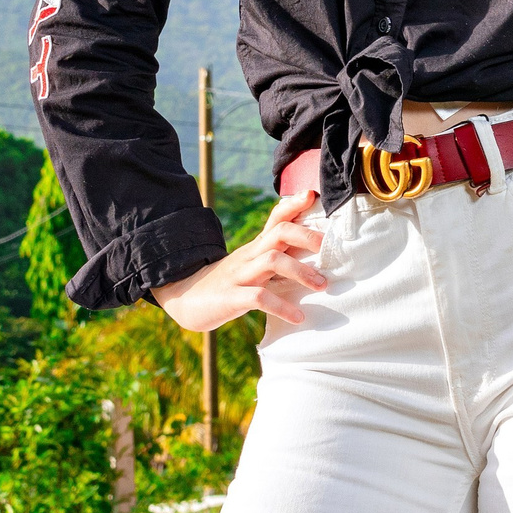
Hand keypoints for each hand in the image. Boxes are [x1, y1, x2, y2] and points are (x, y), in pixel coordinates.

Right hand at [149, 189, 325, 331]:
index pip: (275, 219)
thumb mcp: (251, 267)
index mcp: (254, 248)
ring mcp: (239, 276)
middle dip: (305, 235)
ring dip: (301, 272)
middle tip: (328, 248)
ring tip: (322, 285)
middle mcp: (248, 256)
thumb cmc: (227, 284)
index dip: (294, 205)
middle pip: (278, 233)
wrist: (184, 299)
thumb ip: (276, 258)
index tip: (313, 195)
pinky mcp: (231, 298)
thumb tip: (312, 257)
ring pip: (272, 261)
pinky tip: (298, 317)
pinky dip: (282, 306)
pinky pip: (259, 298)